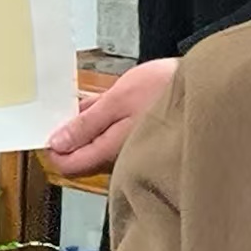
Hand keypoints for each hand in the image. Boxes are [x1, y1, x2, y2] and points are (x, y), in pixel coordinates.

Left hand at [47, 58, 174, 177]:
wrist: (203, 85)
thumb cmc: (164, 91)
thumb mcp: (117, 101)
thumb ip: (86, 124)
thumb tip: (57, 143)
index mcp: (110, 150)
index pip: (69, 165)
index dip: (53, 148)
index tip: (46, 127)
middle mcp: (119, 155)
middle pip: (81, 154)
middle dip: (69, 133)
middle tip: (63, 107)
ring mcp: (130, 145)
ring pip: (96, 141)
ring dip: (86, 123)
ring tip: (83, 99)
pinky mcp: (139, 134)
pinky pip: (111, 131)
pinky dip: (102, 117)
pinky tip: (101, 100)